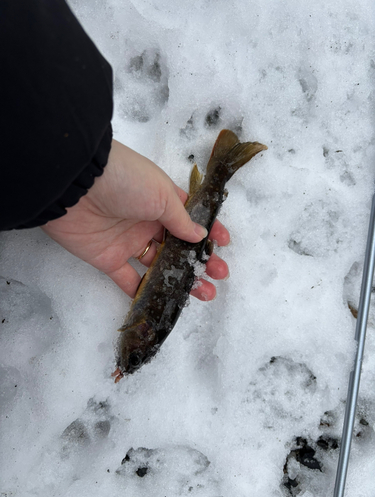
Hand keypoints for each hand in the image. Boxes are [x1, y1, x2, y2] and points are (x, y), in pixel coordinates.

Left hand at [42, 139, 229, 300]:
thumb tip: (200, 236)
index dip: (207, 231)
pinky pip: (129, 279)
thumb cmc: (127, 182)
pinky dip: (143, 291)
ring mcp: (129, 241)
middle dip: (199, 260)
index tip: (223, 244)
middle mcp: (147, 221)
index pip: (189, 218)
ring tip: (203, 292)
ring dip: (180, 279)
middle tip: (217, 274)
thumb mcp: (161, 195)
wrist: (77, 186)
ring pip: (159, 265)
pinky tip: (164, 300)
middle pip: (178, 246)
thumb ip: (181, 220)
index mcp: (161, 201)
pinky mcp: (109, 259)